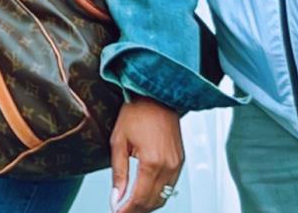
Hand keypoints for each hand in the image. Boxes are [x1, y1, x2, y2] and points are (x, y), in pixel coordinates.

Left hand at [111, 96, 183, 212]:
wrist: (157, 96)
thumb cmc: (137, 112)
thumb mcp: (119, 141)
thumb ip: (118, 174)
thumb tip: (116, 197)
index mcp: (152, 162)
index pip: (139, 198)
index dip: (126, 210)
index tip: (116, 212)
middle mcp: (168, 166)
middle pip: (153, 202)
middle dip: (136, 210)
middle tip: (122, 210)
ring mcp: (177, 165)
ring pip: (163, 197)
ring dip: (147, 205)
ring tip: (131, 205)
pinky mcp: (180, 161)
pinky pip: (170, 187)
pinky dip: (157, 194)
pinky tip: (145, 193)